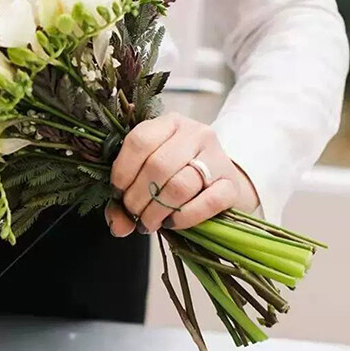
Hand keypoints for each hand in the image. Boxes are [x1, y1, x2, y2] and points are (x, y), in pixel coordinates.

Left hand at [105, 112, 259, 236]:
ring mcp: (217, 158)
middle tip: (133, 213)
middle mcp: (196, 134)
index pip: (140, 141)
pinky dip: (184, 217)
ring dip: (157, 210)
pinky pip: (207, 202)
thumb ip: (125, 198)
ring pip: (180, 185)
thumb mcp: (148, 176)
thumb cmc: (177, 176)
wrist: (219, 184)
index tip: (117, 192)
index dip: (123, 171)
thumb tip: (118, 226)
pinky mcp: (232, 185)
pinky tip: (172, 223)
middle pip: (158, 166)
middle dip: (138, 197)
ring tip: (149, 222)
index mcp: (169, 124)